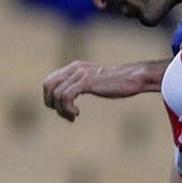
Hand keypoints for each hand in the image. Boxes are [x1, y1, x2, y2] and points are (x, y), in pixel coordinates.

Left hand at [42, 60, 158, 120]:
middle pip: (48, 85)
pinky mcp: (86, 81)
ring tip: (73, 115)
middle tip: (64, 113)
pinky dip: (67, 109)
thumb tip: (65, 98)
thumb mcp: (93, 81)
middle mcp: (75, 68)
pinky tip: (77, 113)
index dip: (50, 98)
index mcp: (75, 67)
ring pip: (56, 94)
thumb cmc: (116, 83)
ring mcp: (80, 74)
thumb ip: (79, 83)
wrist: (133, 78)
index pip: (49, 81)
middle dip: (50, 103)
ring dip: (61, 110)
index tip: (62, 109)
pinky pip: (66, 97)